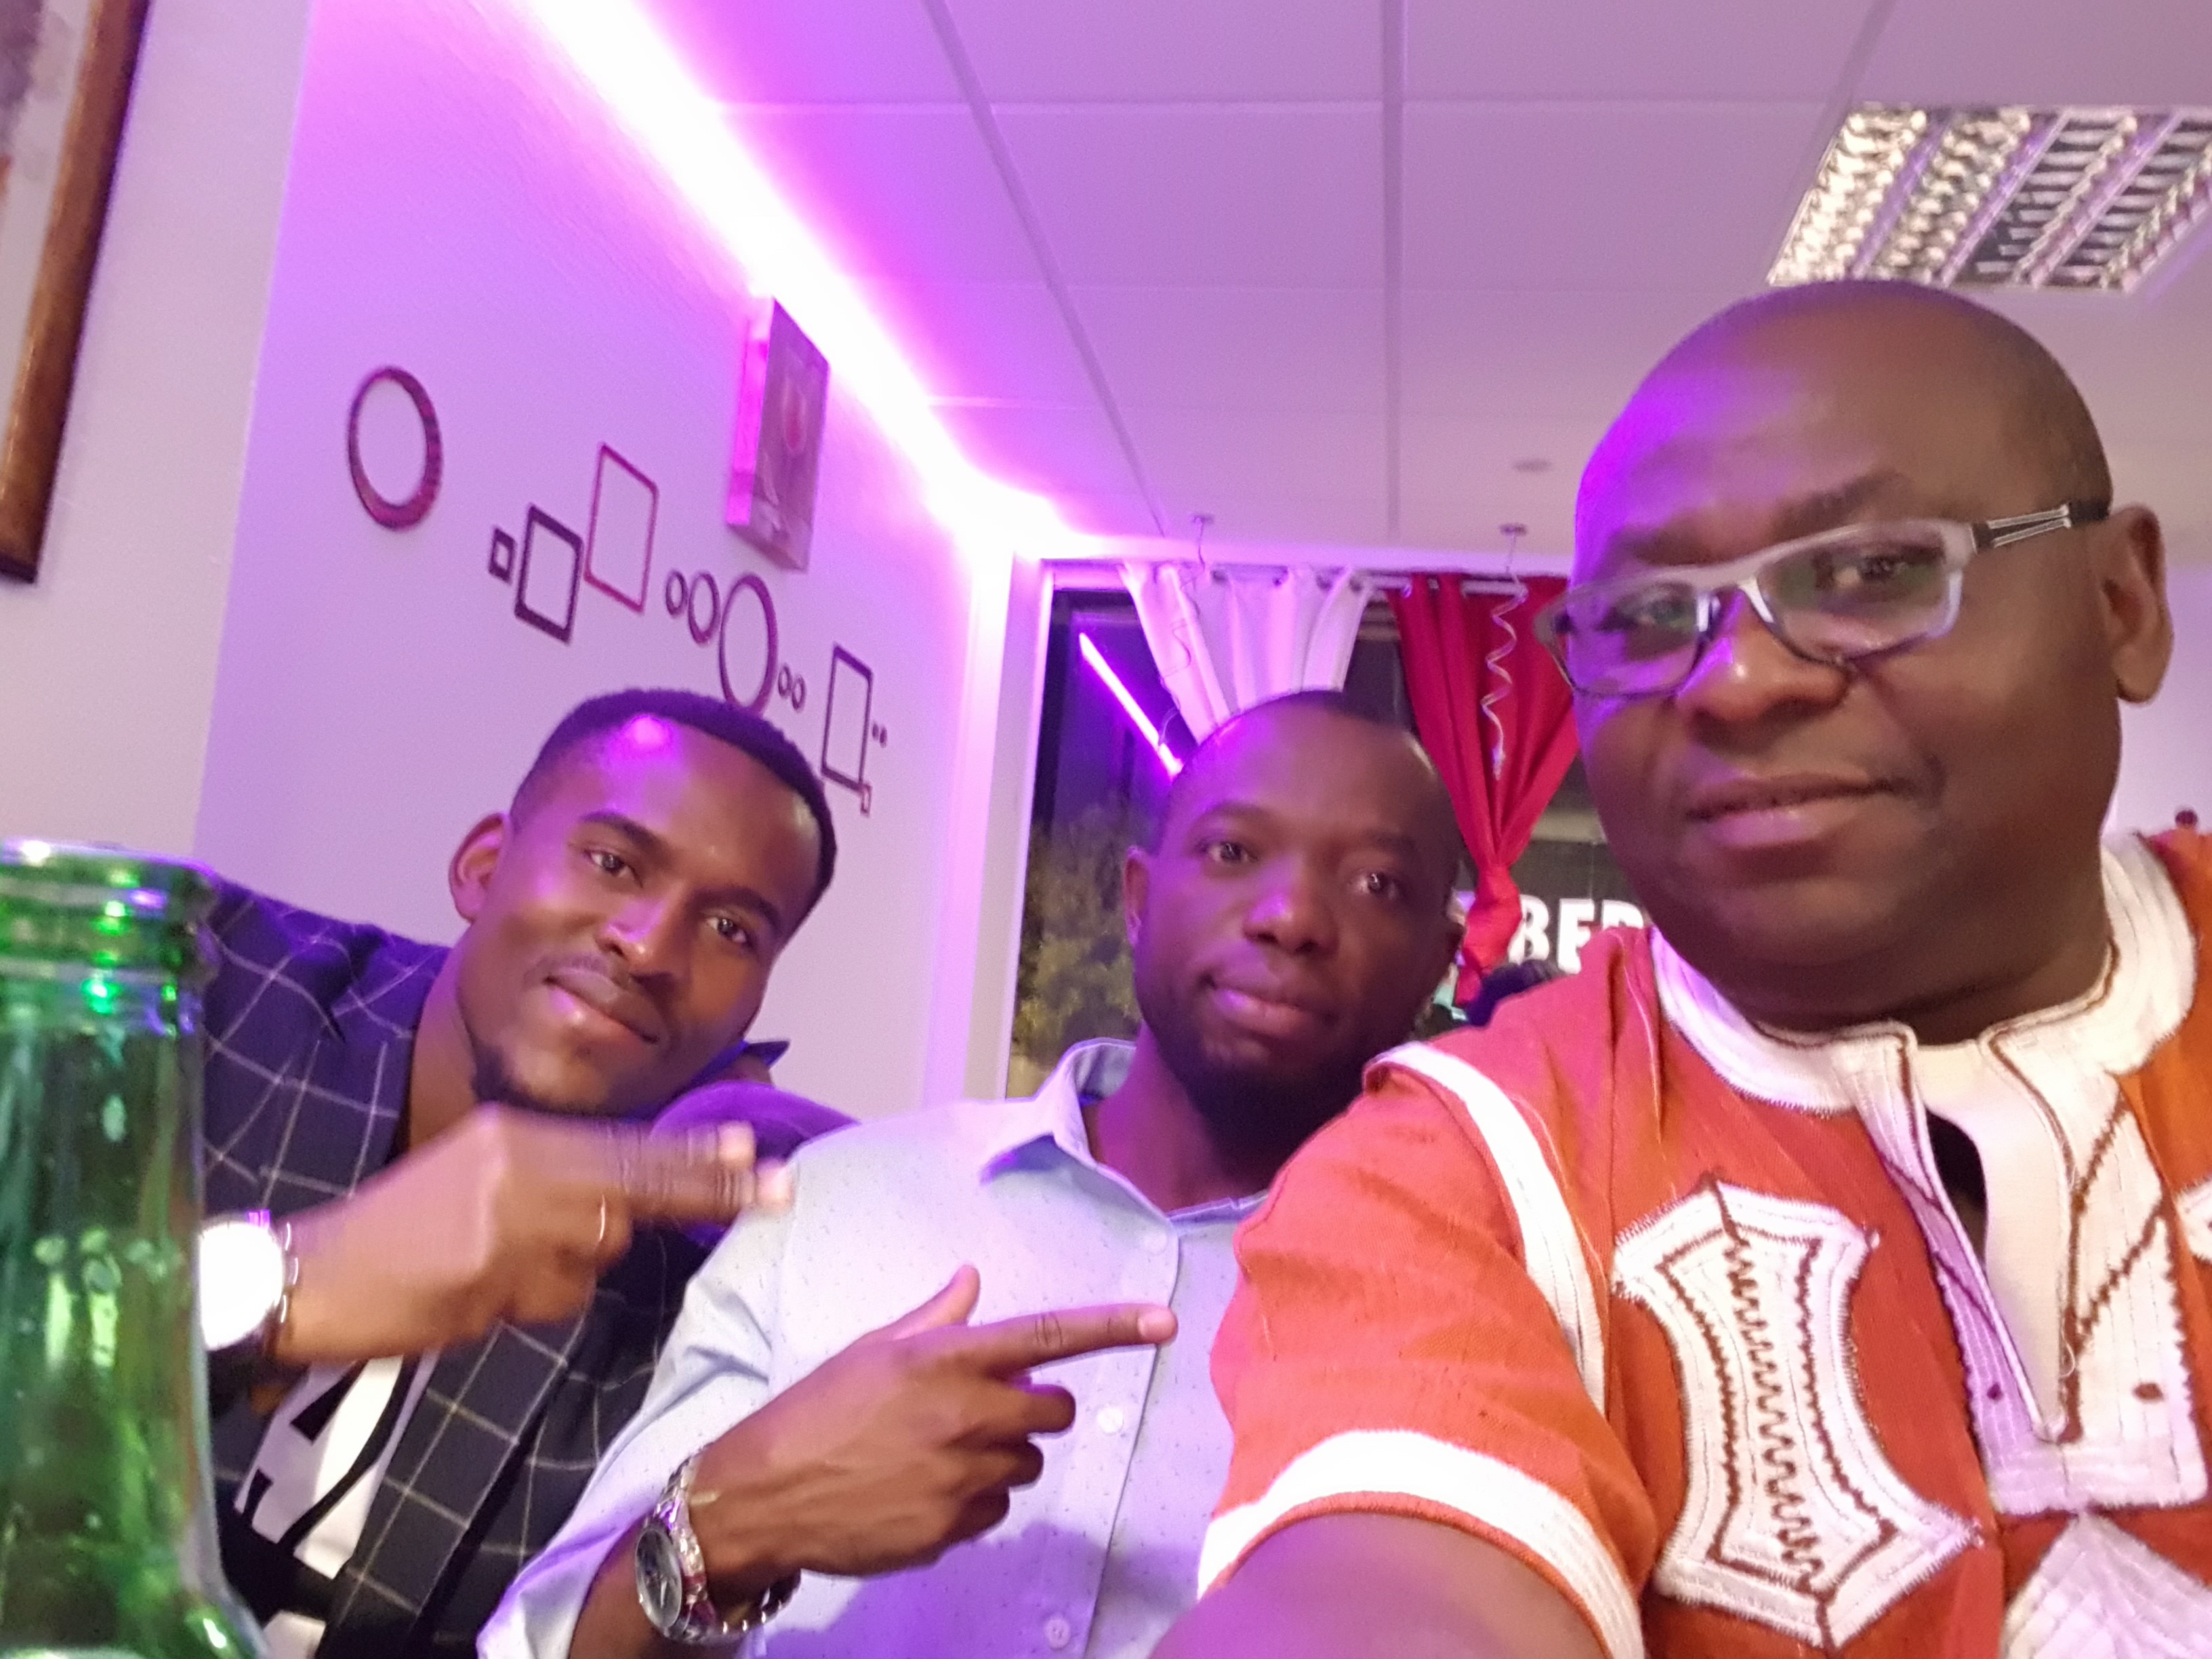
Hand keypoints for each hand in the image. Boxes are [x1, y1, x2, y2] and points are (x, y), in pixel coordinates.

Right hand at [276, 1105, 788, 1364]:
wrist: (315, 1273)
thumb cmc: (401, 1232)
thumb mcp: (480, 1177)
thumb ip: (555, 1181)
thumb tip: (631, 1203)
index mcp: (515, 1133)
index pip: (624, 1143)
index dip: (693, 1155)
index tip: (753, 1153)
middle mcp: (519, 1162)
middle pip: (638, 1180)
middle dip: (707, 1189)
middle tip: (777, 1187)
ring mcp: (508, 1218)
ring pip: (597, 1252)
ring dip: (569, 1271)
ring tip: (495, 1269)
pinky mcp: (490, 1273)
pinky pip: (554, 1297)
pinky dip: (533, 1302)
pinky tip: (476, 1296)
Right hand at [688, 1266, 1175, 1600]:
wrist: (766, 1493)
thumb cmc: (818, 1408)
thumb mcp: (873, 1349)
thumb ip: (934, 1318)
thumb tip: (973, 1280)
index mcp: (948, 1360)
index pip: (1049, 1336)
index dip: (1113, 1326)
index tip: (1165, 1320)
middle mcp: (967, 1415)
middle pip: (1053, 1410)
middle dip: (1035, 1407)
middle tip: (987, 1407)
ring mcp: (964, 1477)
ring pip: (1027, 1463)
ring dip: (1002, 1454)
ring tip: (939, 1451)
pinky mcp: (954, 1528)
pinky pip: (996, 1508)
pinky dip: (975, 1498)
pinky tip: (926, 1489)